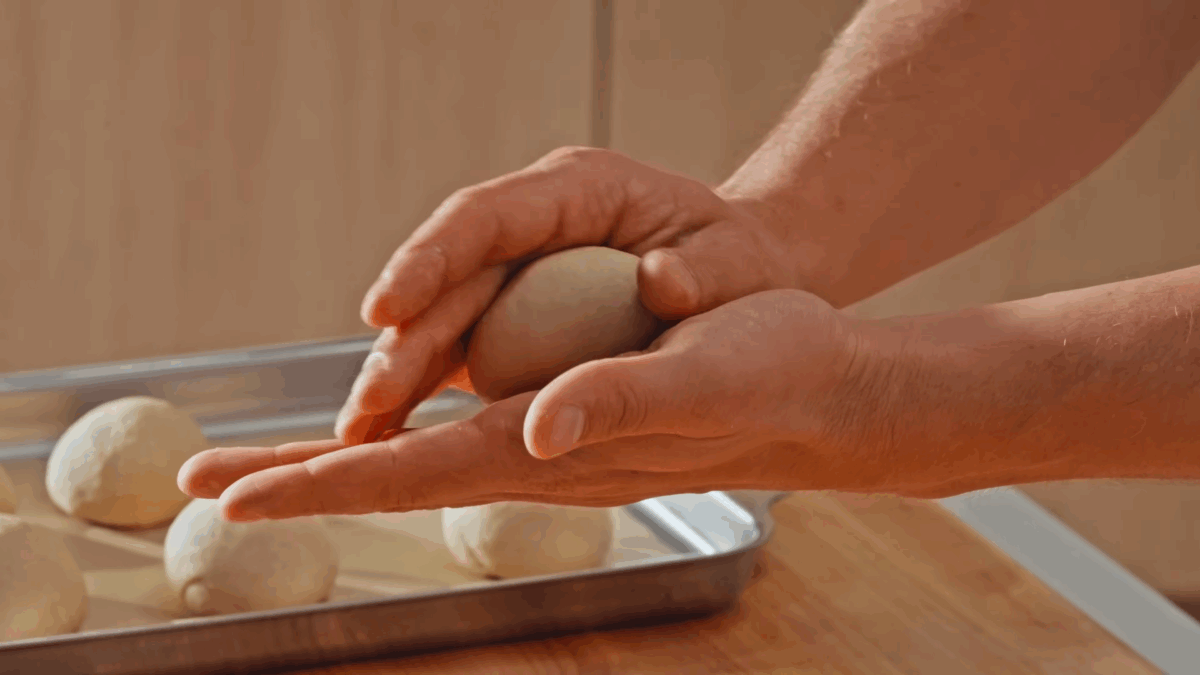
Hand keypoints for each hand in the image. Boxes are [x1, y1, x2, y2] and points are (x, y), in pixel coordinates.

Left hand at [177, 290, 906, 521]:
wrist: (812, 391)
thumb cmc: (771, 376)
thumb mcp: (705, 376)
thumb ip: (620, 402)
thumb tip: (535, 426)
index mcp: (550, 448)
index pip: (416, 473)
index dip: (322, 485)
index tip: (234, 498)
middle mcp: (532, 454)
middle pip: (391, 475)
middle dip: (296, 483)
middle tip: (203, 487)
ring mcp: (543, 442)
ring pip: (414, 456)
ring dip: (332, 463)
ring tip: (258, 468)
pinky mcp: (560, 419)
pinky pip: (454, 433)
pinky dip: (393, 435)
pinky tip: (377, 425)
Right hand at [337, 146, 804, 445]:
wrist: (740, 277)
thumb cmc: (735, 259)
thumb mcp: (731, 259)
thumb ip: (701, 270)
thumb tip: (660, 283)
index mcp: (576, 189)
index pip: (485, 216)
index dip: (429, 260)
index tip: (386, 308)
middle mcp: (533, 226)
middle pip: (448, 275)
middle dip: (403, 338)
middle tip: (368, 405)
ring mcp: (518, 271)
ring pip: (442, 317)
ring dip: (399, 375)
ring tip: (359, 435)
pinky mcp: (513, 314)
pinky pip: (460, 349)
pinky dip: (428, 391)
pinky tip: (394, 440)